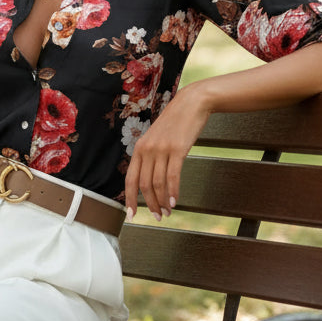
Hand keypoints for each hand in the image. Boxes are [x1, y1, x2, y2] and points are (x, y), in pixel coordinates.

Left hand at [124, 83, 210, 221]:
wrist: (191, 104)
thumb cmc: (175, 123)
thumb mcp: (156, 138)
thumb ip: (150, 155)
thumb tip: (149, 180)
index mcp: (139, 148)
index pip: (130, 179)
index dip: (130, 199)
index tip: (132, 215)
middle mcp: (147, 149)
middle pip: (144, 185)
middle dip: (150, 205)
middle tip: (157, 217)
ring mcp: (161, 149)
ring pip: (158, 183)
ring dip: (162, 201)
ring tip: (167, 212)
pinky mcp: (177, 149)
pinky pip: (172, 176)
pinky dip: (173, 192)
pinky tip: (175, 201)